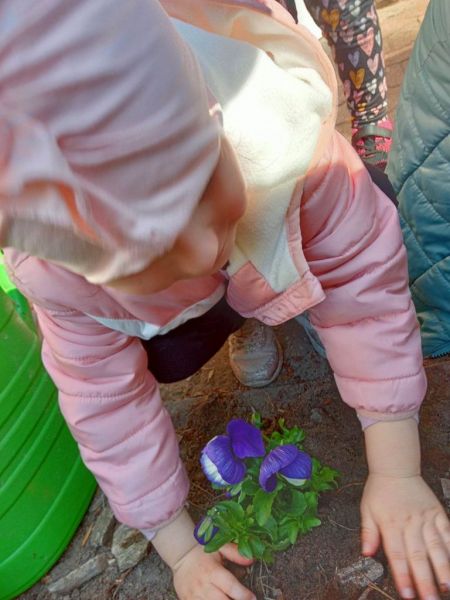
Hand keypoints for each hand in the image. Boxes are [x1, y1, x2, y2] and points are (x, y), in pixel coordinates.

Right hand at [172, 542, 255, 599]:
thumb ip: (235, 553)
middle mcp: (203, 585)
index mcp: (212, 571)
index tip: (253, 597)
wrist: (182, 557)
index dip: (243, 595)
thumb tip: (252, 559)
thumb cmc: (204, 553)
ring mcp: (194, 596)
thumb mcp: (219, 548)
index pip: (230, 586)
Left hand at [361, 473, 449, 599]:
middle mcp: (410, 524)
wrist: (396, 468)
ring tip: (447, 588)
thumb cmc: (379, 491)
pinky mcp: (438, 513)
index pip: (397, 555)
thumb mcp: (366, 510)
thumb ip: (368, 533)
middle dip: (425, 581)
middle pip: (418, 556)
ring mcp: (426, 519)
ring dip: (443, 569)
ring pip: (436, 547)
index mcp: (390, 525)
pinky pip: (447, 533)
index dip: (402, 576)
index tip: (407, 594)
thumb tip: (366, 554)